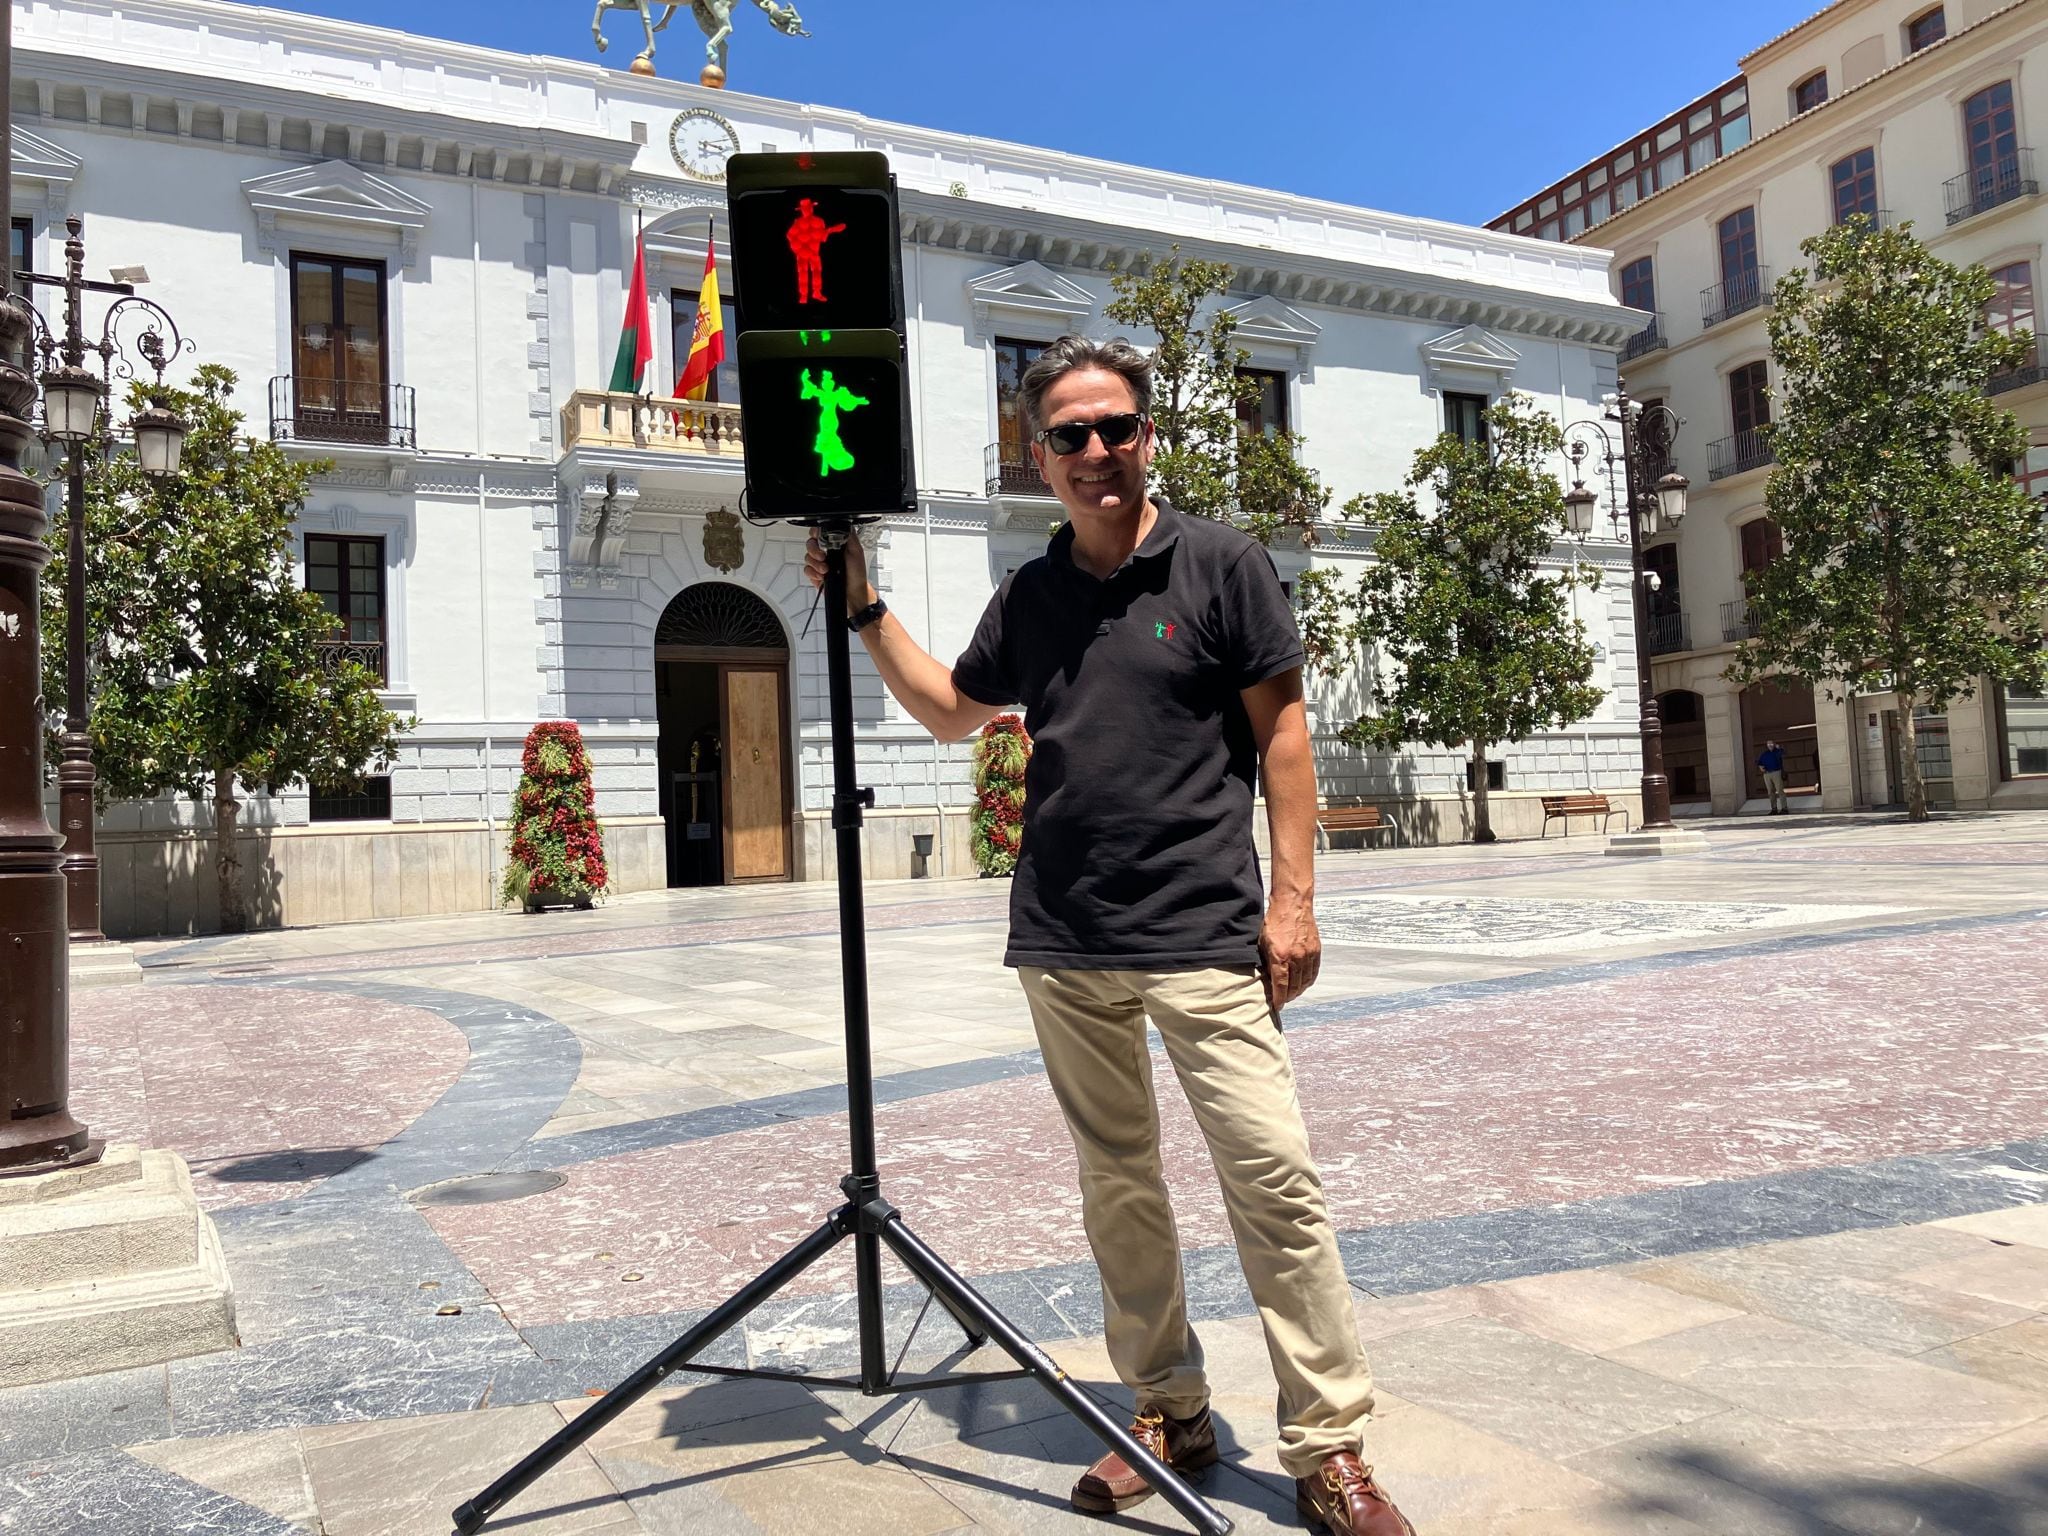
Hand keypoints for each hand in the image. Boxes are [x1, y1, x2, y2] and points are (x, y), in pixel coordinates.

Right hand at [804, 532, 876, 618]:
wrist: (852, 593)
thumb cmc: (857, 574)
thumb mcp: (856, 551)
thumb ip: (849, 536)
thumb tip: (844, 525)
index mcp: (834, 544)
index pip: (819, 533)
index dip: (816, 534)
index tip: (819, 540)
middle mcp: (825, 552)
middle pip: (810, 544)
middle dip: (814, 551)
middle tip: (823, 557)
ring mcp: (819, 564)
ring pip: (807, 558)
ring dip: (816, 564)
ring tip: (826, 570)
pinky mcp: (815, 575)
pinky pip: (807, 570)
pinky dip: (813, 574)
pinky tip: (822, 576)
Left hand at [1258, 891, 1320, 1013]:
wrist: (1293, 904)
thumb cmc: (1274, 921)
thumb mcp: (1262, 942)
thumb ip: (1265, 961)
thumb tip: (1266, 978)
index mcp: (1280, 956)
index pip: (1281, 986)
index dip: (1279, 1000)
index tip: (1276, 1007)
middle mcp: (1296, 958)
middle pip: (1294, 987)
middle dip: (1287, 997)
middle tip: (1282, 1000)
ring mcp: (1308, 955)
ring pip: (1305, 982)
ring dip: (1298, 991)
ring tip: (1291, 994)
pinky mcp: (1316, 951)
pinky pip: (1313, 973)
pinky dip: (1308, 981)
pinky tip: (1302, 983)